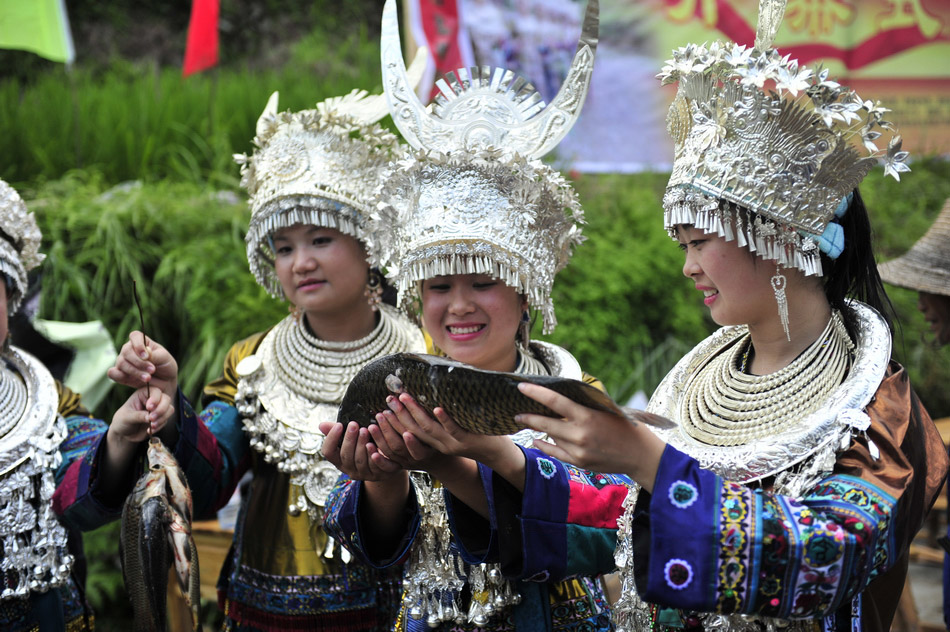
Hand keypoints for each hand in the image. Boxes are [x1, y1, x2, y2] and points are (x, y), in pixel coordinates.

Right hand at [107, 331, 178, 398]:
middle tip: (152, 370)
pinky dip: (120, 377)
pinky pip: (113, 373)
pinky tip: (132, 381)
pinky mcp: (120, 374)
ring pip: (122, 363)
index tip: (146, 356)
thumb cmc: (165, 366)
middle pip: (127, 351)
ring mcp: (123, 361)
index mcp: (141, 341)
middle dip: (140, 363)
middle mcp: (129, 349)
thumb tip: (144, 353)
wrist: (164, 382)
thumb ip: (155, 355)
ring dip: (135, 372)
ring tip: (148, 378)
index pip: (135, 336)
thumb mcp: (165, 359)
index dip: (138, 345)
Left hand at [111, 386, 175, 444]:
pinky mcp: (161, 418)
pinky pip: (166, 420)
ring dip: (162, 418)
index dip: (155, 399)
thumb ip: (138, 416)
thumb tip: (150, 417)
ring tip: (151, 426)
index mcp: (143, 394)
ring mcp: (158, 409)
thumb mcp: (126, 417)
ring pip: (169, 409)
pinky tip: (150, 430)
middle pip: (166, 399)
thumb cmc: (122, 421)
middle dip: (161, 410)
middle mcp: (153, 399)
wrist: (124, 434)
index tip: (149, 408)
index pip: (156, 391)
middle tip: (152, 418)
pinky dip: (160, 425)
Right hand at [319, 421, 403, 481]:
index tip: (339, 425)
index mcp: (339, 460)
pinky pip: (375, 467)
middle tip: (354, 424)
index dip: (332, 439)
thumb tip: (322, 425)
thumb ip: (339, 432)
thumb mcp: (353, 438)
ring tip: (365, 430)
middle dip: (349, 439)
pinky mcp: (379, 475)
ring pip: (360, 461)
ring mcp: (364, 474)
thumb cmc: (366, 444)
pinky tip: (374, 446)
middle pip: (345, 456)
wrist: (388, 460)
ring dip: (361, 445)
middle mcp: (349, 470)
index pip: (329, 452)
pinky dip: (374, 457)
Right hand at [386, 394, 510, 461]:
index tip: (382, 409)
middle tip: (388, 400)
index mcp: (434, 444)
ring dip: (416, 413)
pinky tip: (437, 408)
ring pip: (429, 429)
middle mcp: (440, 445)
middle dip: (399, 416)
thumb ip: (441, 419)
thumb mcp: (454, 430)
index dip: (394, 423)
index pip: (409, 434)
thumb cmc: (475, 435)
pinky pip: (453, 429)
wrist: (497, 454)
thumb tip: (428, 394)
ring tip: (405, 398)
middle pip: (413, 431)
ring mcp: (453, 443)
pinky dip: (444, 418)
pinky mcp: (467, 440)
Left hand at [515, 383, 665, 491]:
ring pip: (551, 437)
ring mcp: (578, 451)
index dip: (536, 393)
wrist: (640, 455)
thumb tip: (562, 398)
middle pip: (546, 423)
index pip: (555, 401)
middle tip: (516, 412)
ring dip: (539, 429)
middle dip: (529, 417)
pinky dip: (544, 446)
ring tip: (528, 422)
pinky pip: (555, 453)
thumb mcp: (606, 410)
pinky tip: (536, 440)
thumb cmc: (625, 427)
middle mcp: (580, 434)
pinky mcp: (579, 463)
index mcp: (587, 416)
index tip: (521, 386)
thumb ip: (584, 405)